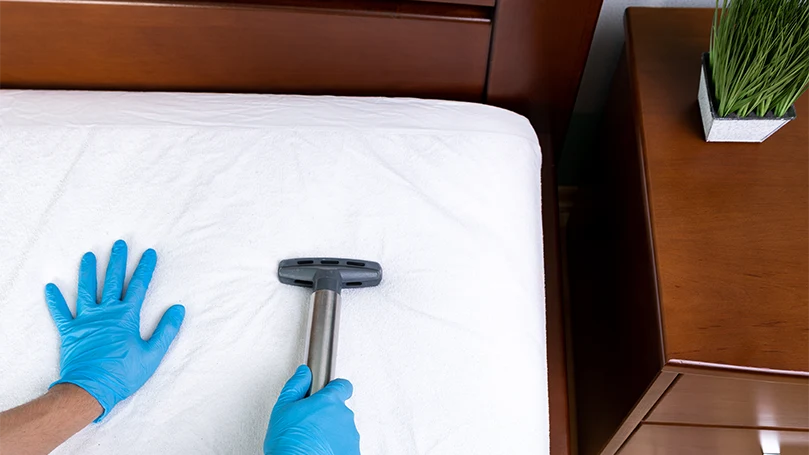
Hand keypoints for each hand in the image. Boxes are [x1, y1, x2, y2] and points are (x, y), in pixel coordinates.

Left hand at [45, 240, 184, 420]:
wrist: (91, 389)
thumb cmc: (124, 373)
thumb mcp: (152, 354)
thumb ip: (166, 330)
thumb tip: (178, 309)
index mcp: (126, 317)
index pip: (138, 286)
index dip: (145, 268)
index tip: (148, 253)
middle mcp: (106, 313)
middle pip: (112, 281)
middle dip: (117, 261)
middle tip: (119, 244)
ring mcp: (86, 321)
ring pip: (86, 290)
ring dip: (87, 272)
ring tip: (88, 256)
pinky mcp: (70, 332)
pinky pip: (61, 313)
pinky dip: (55, 300)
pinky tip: (51, 287)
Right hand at [264, 366, 359, 454]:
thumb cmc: (288, 443)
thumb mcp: (282, 409)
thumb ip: (296, 386)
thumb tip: (303, 373)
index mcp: (329, 401)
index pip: (343, 386)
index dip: (335, 389)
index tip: (328, 393)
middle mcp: (344, 416)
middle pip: (340, 409)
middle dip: (328, 414)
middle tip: (310, 423)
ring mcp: (350, 435)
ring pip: (343, 428)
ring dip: (332, 432)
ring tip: (313, 440)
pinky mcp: (353, 452)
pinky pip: (346, 445)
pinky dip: (336, 447)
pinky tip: (320, 450)